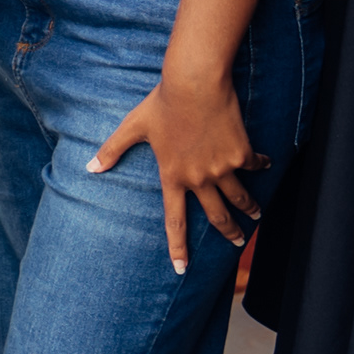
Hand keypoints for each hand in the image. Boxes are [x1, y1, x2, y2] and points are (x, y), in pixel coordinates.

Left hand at [88, 73, 264, 276]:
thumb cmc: (163, 103)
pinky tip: (264, 164)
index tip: (183, 269)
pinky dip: (260, 166)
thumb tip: (90, 167)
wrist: (195, 83)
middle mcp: (198, 178)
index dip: (178, 247)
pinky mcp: (241, 153)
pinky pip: (254, 166)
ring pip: (240, 198)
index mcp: (172, 176)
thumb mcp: (134, 126)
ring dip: (250, 208)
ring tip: (255, 213)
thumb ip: (113, 150)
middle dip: (230, 233)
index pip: (175, 221)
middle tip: (238, 242)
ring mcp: (222, 168)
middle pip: (217, 216)